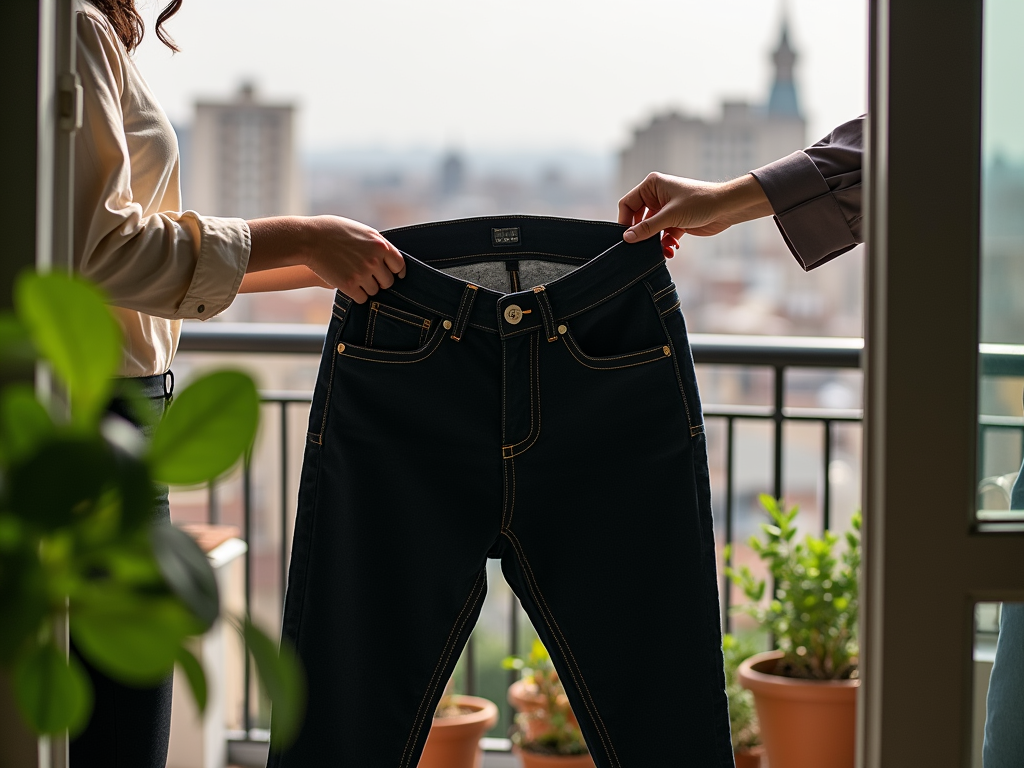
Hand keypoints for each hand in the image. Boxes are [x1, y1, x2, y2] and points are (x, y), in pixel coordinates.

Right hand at [247, 216, 405, 303]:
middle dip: (379, 280)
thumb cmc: (333, 231)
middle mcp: (374, 260)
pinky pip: (362, 298)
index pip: (399, 265)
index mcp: (380, 244)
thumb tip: (389, 258)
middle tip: (368, 276)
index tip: (393, 274)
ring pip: (375, 291)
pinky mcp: (348, 286)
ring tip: (354, 278)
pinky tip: (349, 286)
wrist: (308, 239)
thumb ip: (376, 244)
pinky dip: (357, 295)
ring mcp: (362, 274)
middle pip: (388, 282)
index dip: (396, 271)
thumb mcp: (361, 230)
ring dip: (367, 288)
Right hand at [617, 173, 772, 257]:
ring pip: (651, 230)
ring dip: (654, 242)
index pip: (628, 203)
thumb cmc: (701, 202)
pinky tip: (672, 249)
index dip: (624, 220)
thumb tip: (627, 237)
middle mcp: (657, 196)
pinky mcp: (675, 222)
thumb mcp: (671, 216)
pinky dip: (665, 244)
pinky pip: (663, 236)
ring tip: (661, 251)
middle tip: (640, 248)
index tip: (626, 237)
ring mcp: (666, 210)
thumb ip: (648, 227)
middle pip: (638, 218)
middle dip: (641, 234)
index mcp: (652, 186)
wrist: (727, 208)